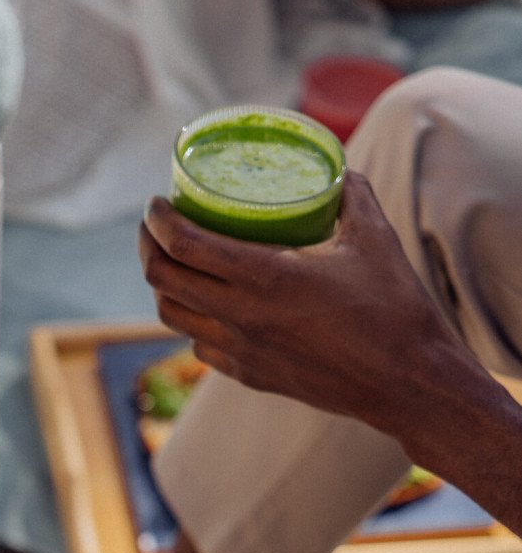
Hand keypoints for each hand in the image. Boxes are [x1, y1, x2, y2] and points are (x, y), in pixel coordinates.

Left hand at [138, 174, 470, 443]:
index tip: (155, 203)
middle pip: (163, 282)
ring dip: (164, 287)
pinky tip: (208, 306)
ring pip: (174, 318)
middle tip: (153, 228)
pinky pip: (201, 346)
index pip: (184, 247)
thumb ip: (351, 196)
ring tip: (173, 264)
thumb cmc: (393, 308)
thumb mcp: (374, 238)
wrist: (403, 382)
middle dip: (148, 249)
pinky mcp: (250, 376)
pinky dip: (194, 322)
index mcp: (266, 278)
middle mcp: (242, 317)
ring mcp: (242, 352)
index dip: (159, 222)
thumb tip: (338, 170)